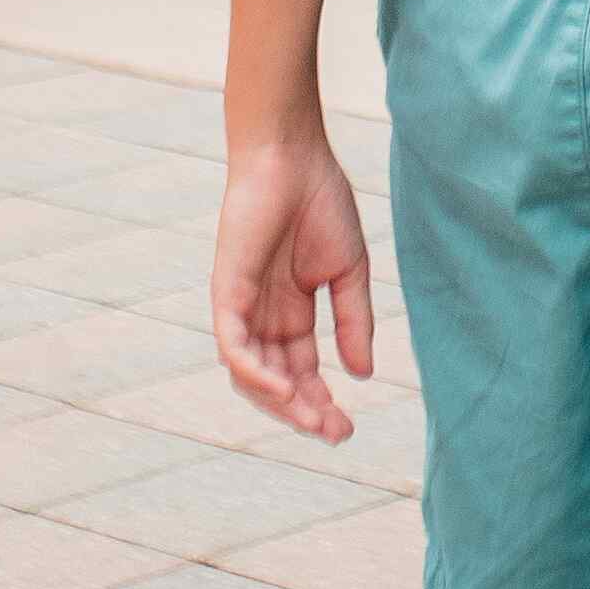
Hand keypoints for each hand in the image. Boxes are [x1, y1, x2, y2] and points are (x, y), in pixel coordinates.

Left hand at [209, 128, 377, 439]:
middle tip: (334, 434)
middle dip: (303, 412)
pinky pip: (234, 346)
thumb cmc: (320, 201)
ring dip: (279, 402)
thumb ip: (354, 321)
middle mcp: (262, 316)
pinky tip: (284, 388)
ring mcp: (242, 306)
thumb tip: (362, 374)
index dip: (322, 402)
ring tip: (312, 418)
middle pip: (277, 382)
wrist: (292, 155)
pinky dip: (255, 372)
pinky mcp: (227, 292)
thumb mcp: (348, 271)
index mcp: (292, 311)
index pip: (302, 371)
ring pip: (250, 374)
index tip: (347, 430)